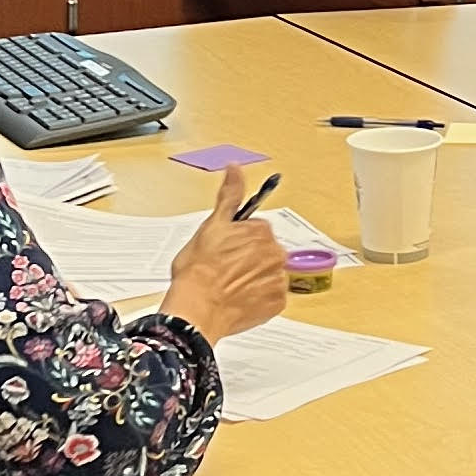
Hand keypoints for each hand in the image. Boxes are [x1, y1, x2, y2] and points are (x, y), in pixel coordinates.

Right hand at [161, 170, 293, 345]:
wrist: (197, 308)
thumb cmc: (199, 270)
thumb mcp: (212, 225)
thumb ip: (229, 195)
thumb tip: (235, 167)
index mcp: (262, 232)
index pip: (255, 230)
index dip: (237, 240)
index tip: (224, 250)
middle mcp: (276, 253)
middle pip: (264, 251)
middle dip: (248, 258)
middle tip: (224, 269)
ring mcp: (278, 279)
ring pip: (267, 274)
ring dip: (253, 278)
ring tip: (229, 286)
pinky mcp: (276, 303)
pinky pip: (270, 297)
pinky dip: (257, 299)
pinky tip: (237, 299)